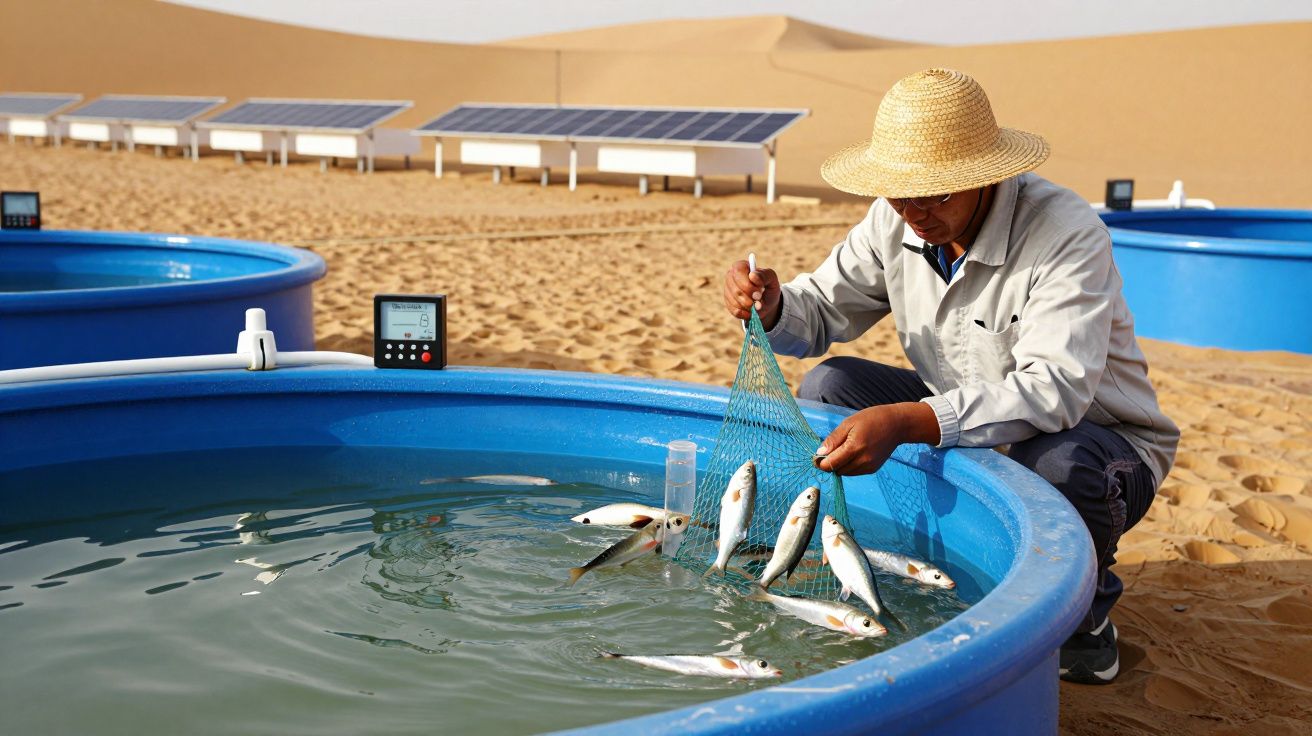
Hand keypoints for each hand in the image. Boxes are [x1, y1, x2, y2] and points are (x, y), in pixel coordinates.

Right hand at [722, 260, 781, 329]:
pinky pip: (734, 310)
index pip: (738, 271)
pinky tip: (751, 313)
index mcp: (741, 266)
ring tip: (758, 306)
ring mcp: (728, 290)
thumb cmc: (768, 287)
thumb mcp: (772, 279)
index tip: (758, 292)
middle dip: (749, 297)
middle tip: (759, 301)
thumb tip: (752, 275)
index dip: (747, 283)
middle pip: (735, 288)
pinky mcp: (728, 303)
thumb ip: (765, 275)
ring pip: (734, 300)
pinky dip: (744, 314)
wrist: (766, 303)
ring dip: (748, 306)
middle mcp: (731, 276)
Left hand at [815, 403, 941, 475]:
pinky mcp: (873, 469)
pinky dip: (849, 465)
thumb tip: (819, 453)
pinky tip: (854, 452)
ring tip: (845, 448)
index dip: (820, 462)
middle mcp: (863, 460)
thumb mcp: (849, 423)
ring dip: (839, 465)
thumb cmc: (872, 419)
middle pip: (836, 470)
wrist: (897, 425)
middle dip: (829, 462)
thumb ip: (833, 439)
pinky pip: (854, 472)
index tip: (816, 456)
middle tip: (831, 449)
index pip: (830, 464)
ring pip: (844, 473)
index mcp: (855, 447)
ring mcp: (869, 466)